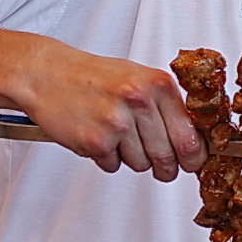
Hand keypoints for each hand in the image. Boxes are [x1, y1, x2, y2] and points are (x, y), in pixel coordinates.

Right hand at [17, 42, 204, 179]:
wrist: (47, 74)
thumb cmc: (93, 76)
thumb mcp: (139, 78)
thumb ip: (166, 105)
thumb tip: (193, 138)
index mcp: (157, 84)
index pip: (189, 135)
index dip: (194, 156)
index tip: (193, 163)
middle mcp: (140, 101)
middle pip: (168, 156)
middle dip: (166, 167)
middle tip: (163, 167)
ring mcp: (117, 123)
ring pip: (142, 164)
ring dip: (132, 158)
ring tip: (117, 134)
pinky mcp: (96, 142)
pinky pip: (114, 166)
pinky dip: (108, 158)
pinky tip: (99, 135)